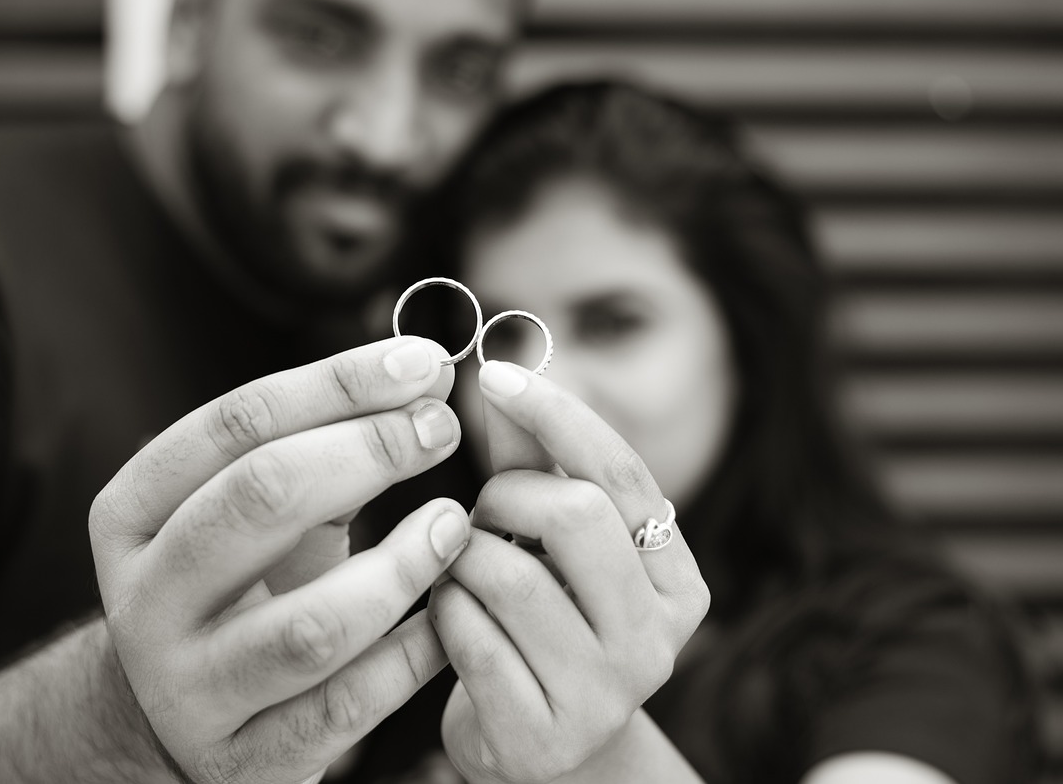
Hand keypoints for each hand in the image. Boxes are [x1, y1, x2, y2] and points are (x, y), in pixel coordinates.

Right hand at [89, 337, 471, 783]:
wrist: (182, 713)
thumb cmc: (238, 581)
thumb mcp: (247, 507)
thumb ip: (318, 445)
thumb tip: (420, 379)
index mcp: (131, 513)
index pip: (237, 422)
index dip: (340, 384)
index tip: (425, 363)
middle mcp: (145, 599)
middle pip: (262, 498)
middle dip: (370, 450)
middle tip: (442, 427)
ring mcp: (189, 688)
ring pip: (311, 623)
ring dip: (402, 565)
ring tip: (454, 524)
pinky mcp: (246, 760)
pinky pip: (349, 705)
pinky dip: (414, 654)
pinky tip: (451, 612)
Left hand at [430, 360, 709, 783]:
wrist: (535, 751)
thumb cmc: (540, 627)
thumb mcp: (548, 546)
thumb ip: (530, 464)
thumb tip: (498, 374)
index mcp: (676, 581)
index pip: (621, 471)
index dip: (555, 413)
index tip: (494, 374)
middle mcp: (659, 639)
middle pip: (575, 515)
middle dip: (504, 496)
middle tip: (478, 515)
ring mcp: (607, 695)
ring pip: (512, 576)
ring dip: (461, 558)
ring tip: (458, 571)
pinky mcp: (544, 736)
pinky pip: (470, 636)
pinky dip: (443, 610)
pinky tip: (447, 616)